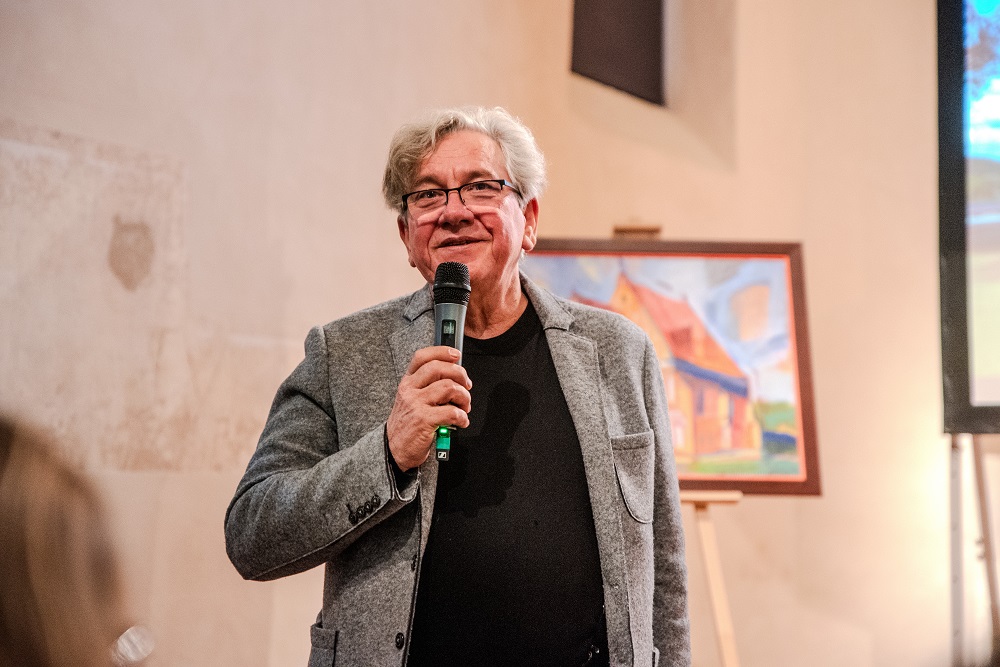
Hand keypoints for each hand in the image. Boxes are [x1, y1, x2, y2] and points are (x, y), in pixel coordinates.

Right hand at [387, 346, 471, 470]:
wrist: (393, 449)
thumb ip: (427, 386)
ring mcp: (415, 404)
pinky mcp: (423, 420)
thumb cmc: (407, 424)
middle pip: (438, 368)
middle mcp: (410, 390)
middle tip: (467, 386)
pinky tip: (461, 421)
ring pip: (448, 387)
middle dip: (460, 374)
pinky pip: (451, 412)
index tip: (456, 355)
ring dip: (464, 397)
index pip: (422, 357)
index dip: (441, 352)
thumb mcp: (411, 399)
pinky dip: (462, 416)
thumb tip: (454, 377)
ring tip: (464, 407)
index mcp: (407, 382)